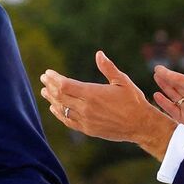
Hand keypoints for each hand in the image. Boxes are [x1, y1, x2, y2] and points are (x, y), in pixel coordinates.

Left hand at [39, 51, 176, 159]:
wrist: (141, 125)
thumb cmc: (133, 100)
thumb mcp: (122, 81)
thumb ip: (108, 68)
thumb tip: (99, 54)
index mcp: (93, 94)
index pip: (65, 85)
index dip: (54, 79)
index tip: (48, 73)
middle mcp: (86, 108)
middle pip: (60, 96)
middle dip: (50, 86)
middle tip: (43, 79)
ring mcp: (86, 120)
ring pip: (62, 109)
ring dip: (52, 99)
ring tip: (45, 92)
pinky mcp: (88, 130)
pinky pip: (68, 121)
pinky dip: (59, 114)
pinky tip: (55, 108)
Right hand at [151, 66, 183, 149]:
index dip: (177, 77)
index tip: (165, 72)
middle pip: (181, 86)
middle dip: (169, 77)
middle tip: (157, 68)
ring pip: (176, 95)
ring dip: (166, 86)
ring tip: (156, 76)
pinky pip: (173, 109)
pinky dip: (164, 102)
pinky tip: (156, 95)